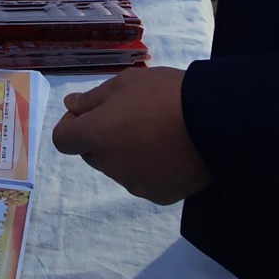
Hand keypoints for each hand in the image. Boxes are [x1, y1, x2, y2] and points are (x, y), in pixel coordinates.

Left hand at [52, 66, 208, 203]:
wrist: (215, 122)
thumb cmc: (165, 94)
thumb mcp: (125, 82)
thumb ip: (93, 98)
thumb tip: (70, 107)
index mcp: (96, 135)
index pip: (63, 140)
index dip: (72, 125)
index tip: (93, 111)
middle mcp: (110, 165)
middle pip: (93, 154)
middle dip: (102, 137)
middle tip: (132, 115)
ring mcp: (134, 184)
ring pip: (119, 167)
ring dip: (127, 153)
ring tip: (159, 132)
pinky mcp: (159, 196)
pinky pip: (145, 181)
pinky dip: (151, 168)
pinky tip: (172, 151)